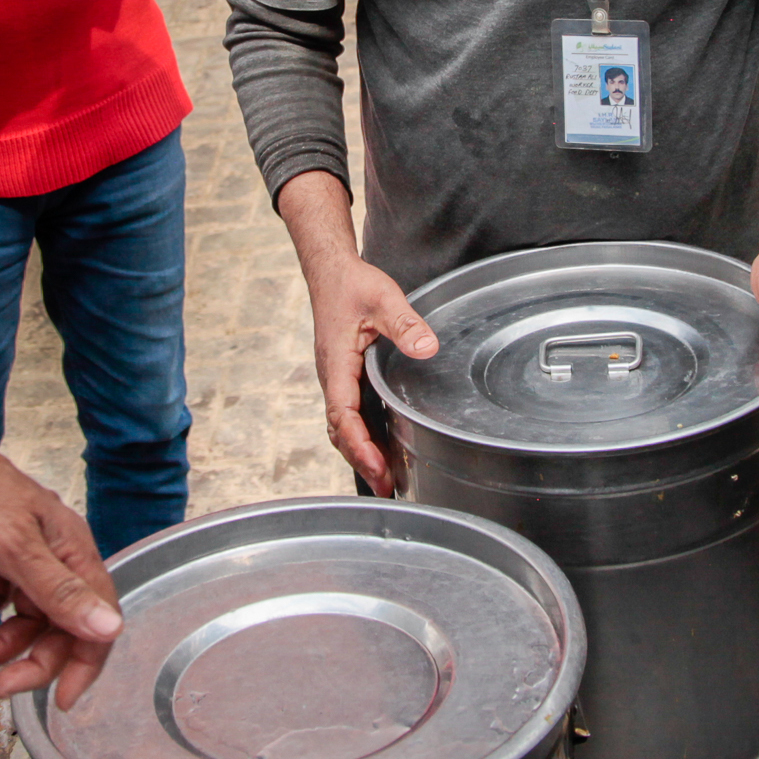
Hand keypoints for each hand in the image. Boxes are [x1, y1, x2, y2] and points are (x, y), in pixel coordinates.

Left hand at [0, 437, 123, 704]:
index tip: (62, 701)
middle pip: (58, 626)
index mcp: (73, 550)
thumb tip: (110, 628)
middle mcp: (56, 554)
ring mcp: (24, 553)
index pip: (96, 620)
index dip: (83, 664)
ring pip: (23, 616)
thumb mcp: (16, 550)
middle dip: (29, 658)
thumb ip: (62, 593)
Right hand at [306, 253, 434, 494]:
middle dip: (360, 460)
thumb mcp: (383, 297)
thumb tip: (428, 348)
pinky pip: (348, 415)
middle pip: (340, 430)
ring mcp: (337, 379)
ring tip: (385, 480)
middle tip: (387, 487)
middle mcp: (332, 377)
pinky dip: (361, 437)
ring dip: (360, 453)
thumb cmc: (351, 284)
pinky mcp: (344, 377)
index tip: (377, 465)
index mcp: (336, 363)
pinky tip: (380, 448)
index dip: (358, 443)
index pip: (342, 414)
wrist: (331, 272)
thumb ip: (405, 323)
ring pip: (342, 426)